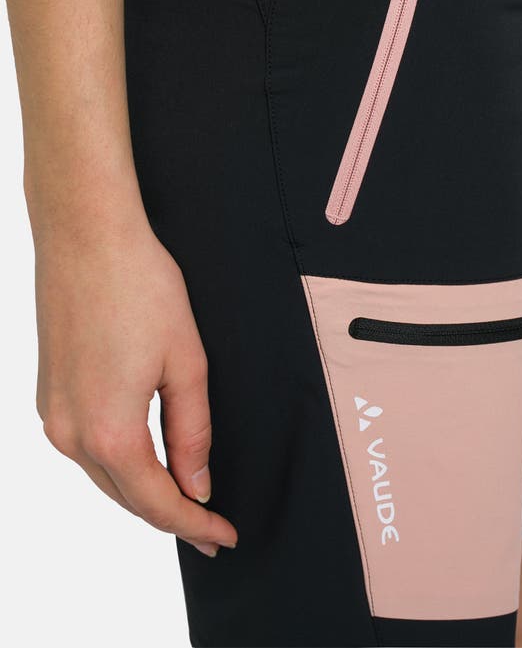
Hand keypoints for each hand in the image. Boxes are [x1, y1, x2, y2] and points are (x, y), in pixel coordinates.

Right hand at [34, 212, 235, 557]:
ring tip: (183, 496)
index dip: (196, 526)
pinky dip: (118, 462)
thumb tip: (197, 483)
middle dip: (171, 515)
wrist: (86, 235)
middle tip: (211, 527)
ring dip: (143, 490)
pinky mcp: (48, 394)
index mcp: (109, 431)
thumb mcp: (186, 361)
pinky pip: (87, 447)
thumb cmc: (138, 286)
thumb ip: (192, 431)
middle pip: (127, 497)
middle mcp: (70, 433)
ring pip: (104, 475)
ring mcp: (53, 414)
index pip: (158, 503)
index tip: (223, 537)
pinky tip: (143, 456)